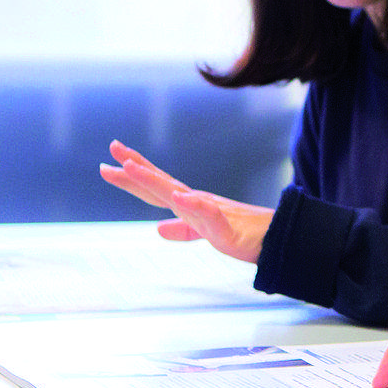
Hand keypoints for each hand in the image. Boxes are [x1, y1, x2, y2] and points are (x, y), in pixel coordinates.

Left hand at [98, 139, 271, 264]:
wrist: (276, 239)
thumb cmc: (244, 233)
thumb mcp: (205, 232)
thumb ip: (183, 229)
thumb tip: (158, 229)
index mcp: (190, 203)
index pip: (156, 186)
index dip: (133, 175)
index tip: (111, 162)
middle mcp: (197, 202)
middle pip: (161, 183)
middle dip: (135, 168)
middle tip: (113, 148)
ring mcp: (211, 214)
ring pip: (178, 194)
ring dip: (154, 180)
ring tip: (131, 167)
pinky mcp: (227, 230)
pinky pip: (209, 215)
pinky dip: (194, 205)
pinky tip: (180, 197)